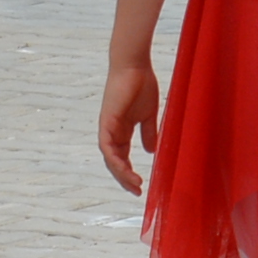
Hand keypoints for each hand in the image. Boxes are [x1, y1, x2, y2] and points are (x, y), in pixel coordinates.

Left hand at [95, 48, 161, 194]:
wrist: (134, 65)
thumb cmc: (141, 84)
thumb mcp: (148, 115)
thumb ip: (148, 133)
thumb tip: (151, 151)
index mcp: (121, 130)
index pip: (122, 157)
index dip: (129, 172)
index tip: (141, 185)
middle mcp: (112, 131)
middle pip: (115, 161)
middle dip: (125, 178)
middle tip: (137, 191)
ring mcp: (108, 127)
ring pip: (110, 158)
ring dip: (120, 173)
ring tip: (134, 185)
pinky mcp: (107, 122)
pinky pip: (107, 147)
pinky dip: (115, 160)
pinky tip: (125, 170)